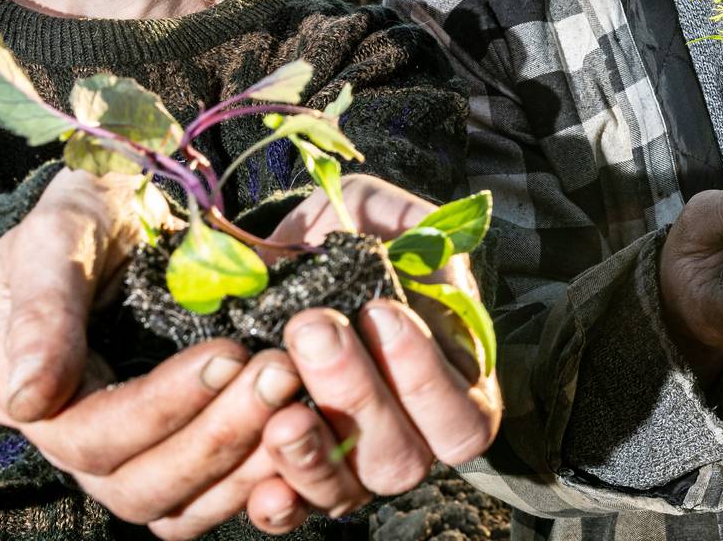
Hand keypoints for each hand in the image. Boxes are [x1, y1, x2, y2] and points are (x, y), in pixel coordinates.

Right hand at [0, 170, 303, 535]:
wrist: (128, 203)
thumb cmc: (85, 211)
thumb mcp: (55, 236)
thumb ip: (41, 311)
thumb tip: (27, 400)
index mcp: (19, 393)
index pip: (89, 435)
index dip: (160, 406)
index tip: (230, 352)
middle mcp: (68, 439)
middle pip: (137, 485)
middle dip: (214, 438)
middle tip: (280, 376)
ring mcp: (121, 453)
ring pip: (177, 504)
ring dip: (242, 465)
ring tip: (298, 407)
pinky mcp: (172, 449)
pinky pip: (208, 497)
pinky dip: (254, 480)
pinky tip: (300, 434)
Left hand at [238, 175, 501, 530]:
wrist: (269, 260)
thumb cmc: (339, 240)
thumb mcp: (378, 213)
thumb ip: (415, 227)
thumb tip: (432, 252)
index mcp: (452, 383)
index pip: (462, 414)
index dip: (427, 375)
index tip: (381, 311)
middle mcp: (410, 437)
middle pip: (405, 457)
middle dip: (358, 395)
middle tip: (311, 331)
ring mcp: (353, 466)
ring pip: (351, 492)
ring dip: (314, 454)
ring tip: (278, 411)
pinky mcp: (297, 479)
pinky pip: (294, 512)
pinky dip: (279, 506)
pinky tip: (260, 485)